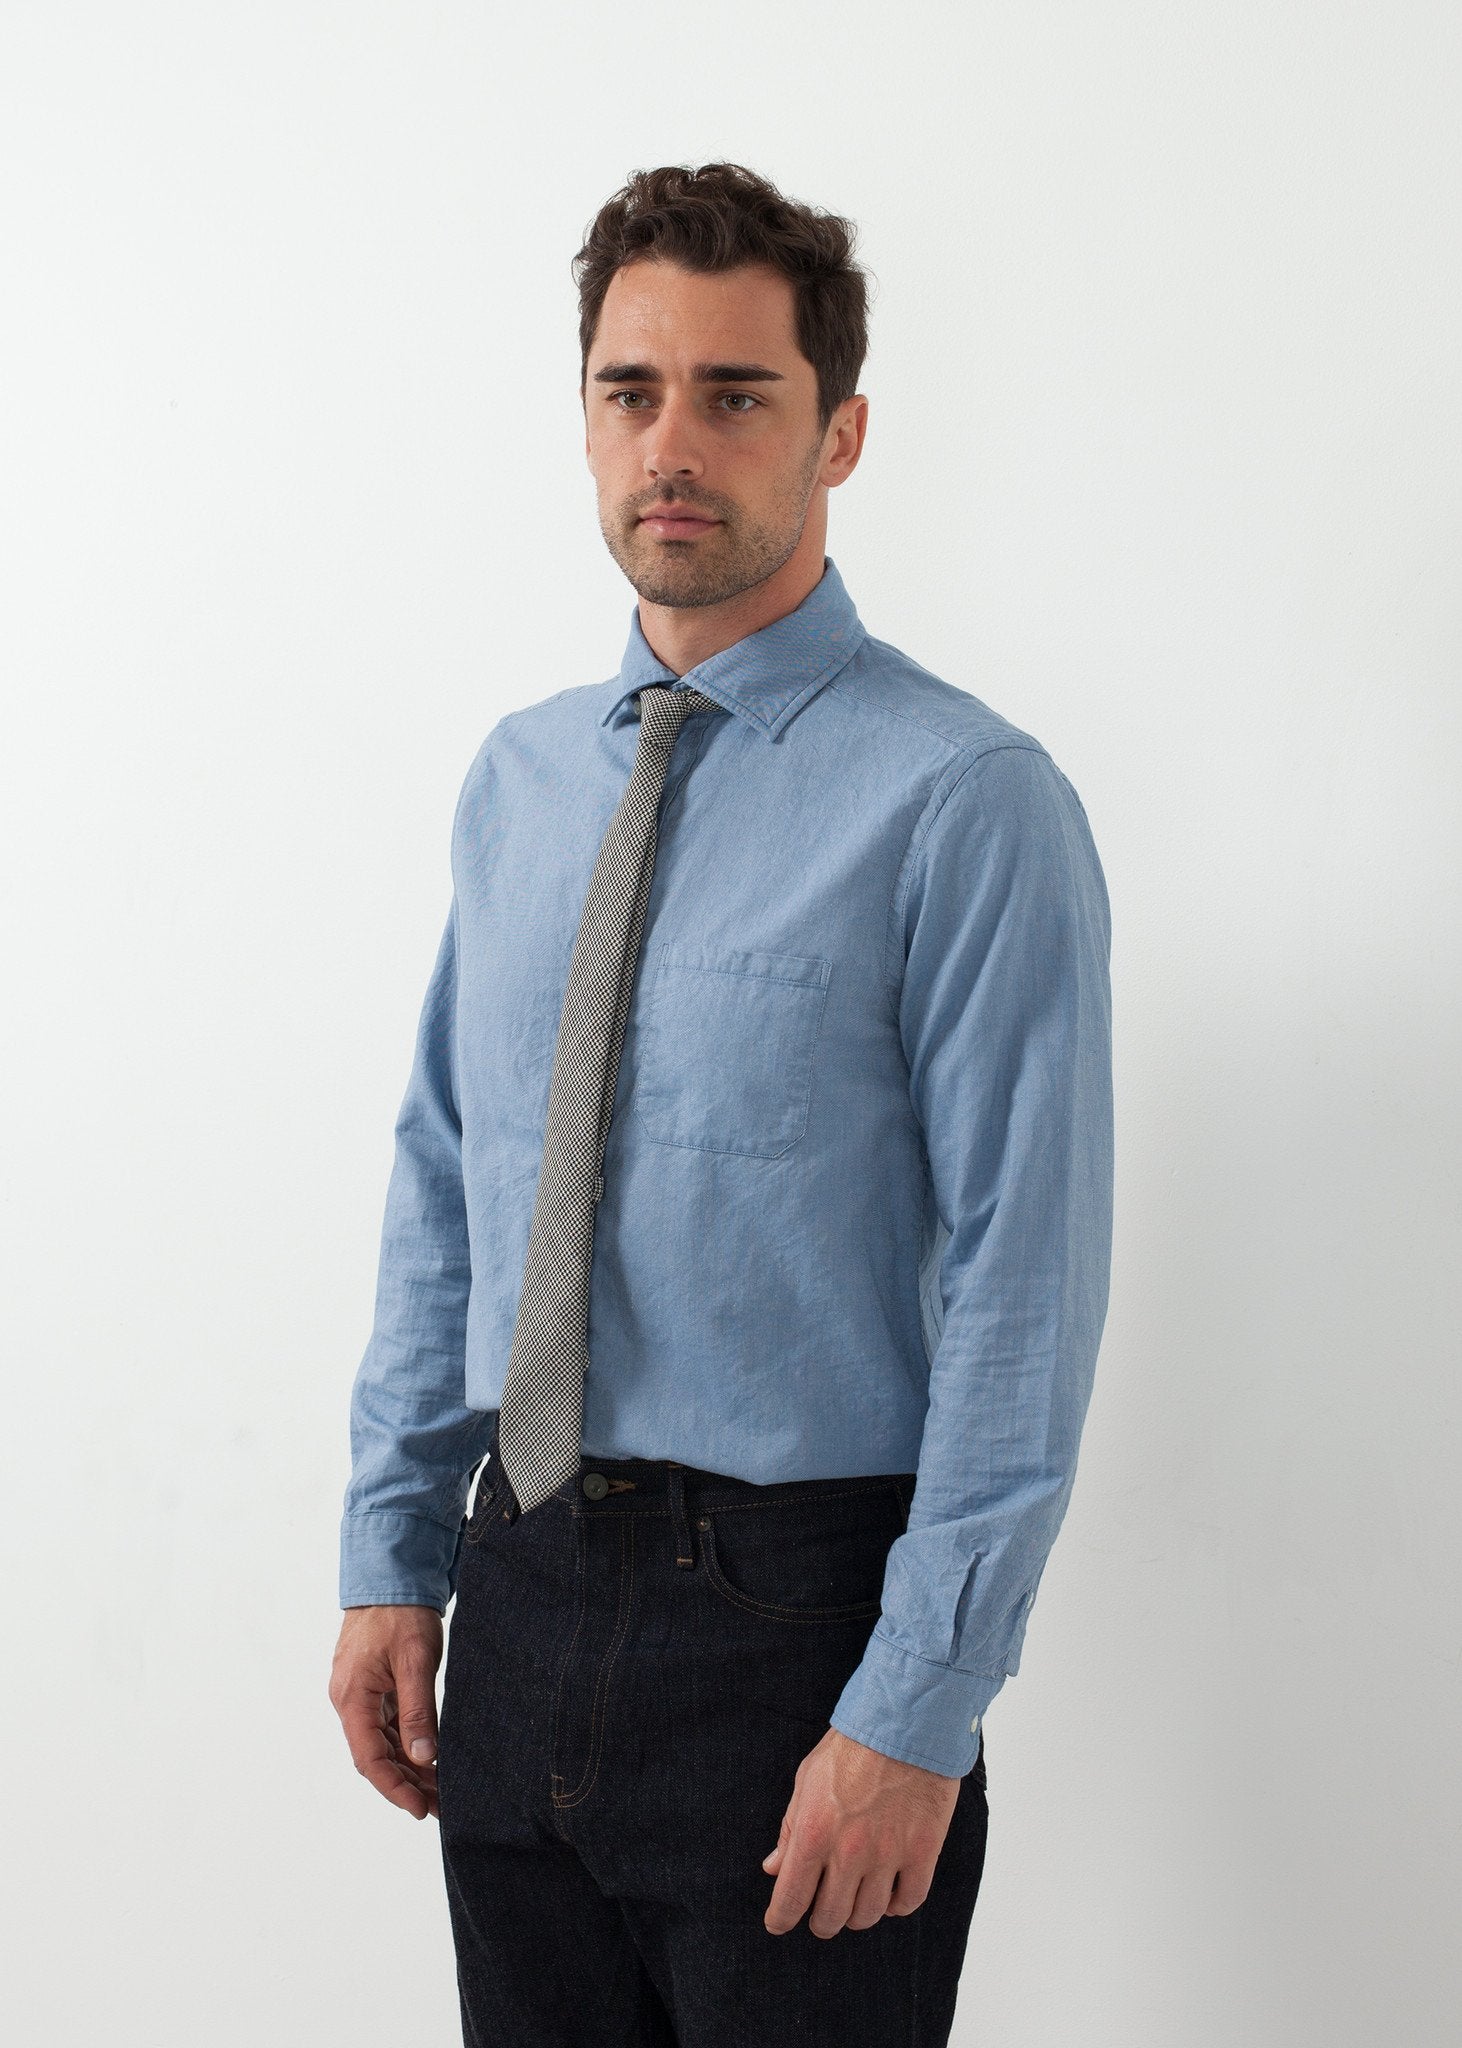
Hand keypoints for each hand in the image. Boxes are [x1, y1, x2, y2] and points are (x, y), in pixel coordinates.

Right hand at [329, 1605, 444, 1819]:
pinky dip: (406, 1744)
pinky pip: (386, 1725)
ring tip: (441, 1789)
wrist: (392, 1573)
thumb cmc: (401, 1612)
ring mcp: (359, 1693)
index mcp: (353, 1697)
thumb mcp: (415, 1661)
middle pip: (375, 1756)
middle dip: (407, 1784)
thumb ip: (418, 1711)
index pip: (370, 1758)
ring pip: (382, 1743)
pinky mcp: (371, 1685)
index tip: (422, 1809)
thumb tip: (423, 1758)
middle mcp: (350, 1699)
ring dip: (408, 1767)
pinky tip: (429, 1758)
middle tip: (441, 1806)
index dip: (395, 1788)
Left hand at [761, 1727, 960, 1936]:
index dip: (780, 1919)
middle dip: (821, 1921)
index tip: (778, 1923)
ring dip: (858, 1913)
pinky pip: (908, 1901)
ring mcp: (888, 1855)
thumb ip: (789, 1829)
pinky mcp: (922, 1852)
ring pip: (868, 1915)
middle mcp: (849, 1852)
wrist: (905, 1722)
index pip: (790, 1899)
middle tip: (822, 1913)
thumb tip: (774, 1868)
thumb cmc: (852, 1745)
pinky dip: (896, 1905)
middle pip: (831, 1918)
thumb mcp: (807, 1779)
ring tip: (856, 1897)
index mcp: (813, 1832)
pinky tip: (890, 1892)